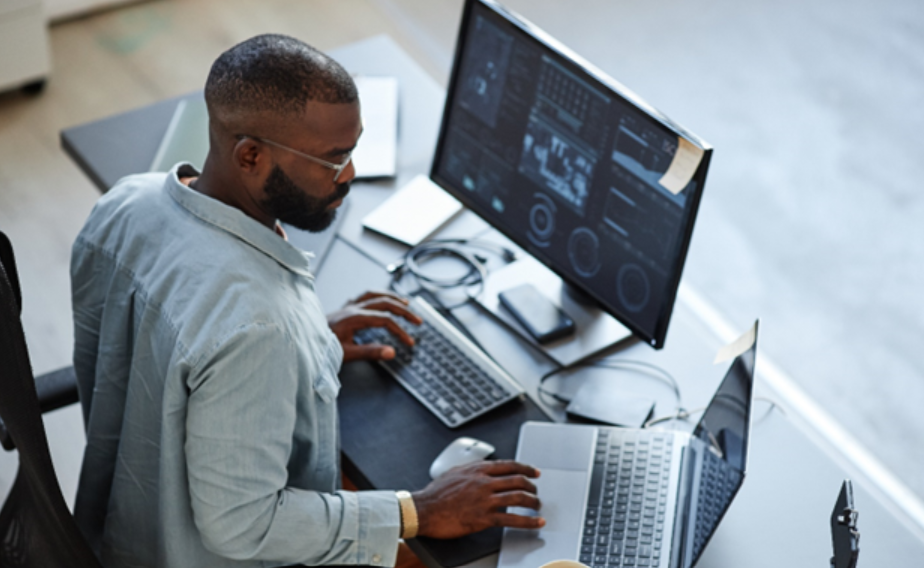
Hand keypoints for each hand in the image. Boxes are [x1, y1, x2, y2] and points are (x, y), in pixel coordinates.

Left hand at [327, 291, 421, 361]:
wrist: (301, 340)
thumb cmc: (321, 348)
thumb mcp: (346, 354)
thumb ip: (370, 352)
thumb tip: (392, 352)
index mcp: (353, 318)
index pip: (385, 320)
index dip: (400, 330)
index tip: (409, 342)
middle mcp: (351, 308)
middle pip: (384, 303)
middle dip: (403, 311)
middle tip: (417, 320)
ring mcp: (347, 306)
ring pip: (374, 295)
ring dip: (392, 298)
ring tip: (405, 302)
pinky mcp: (343, 308)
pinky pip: (364, 296)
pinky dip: (377, 296)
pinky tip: (381, 299)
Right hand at [412, 460, 543, 538]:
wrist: (423, 509)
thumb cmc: (435, 493)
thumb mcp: (454, 472)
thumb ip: (471, 470)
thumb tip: (480, 469)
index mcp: (478, 469)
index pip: (510, 465)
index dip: (526, 468)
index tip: (534, 473)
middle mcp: (484, 482)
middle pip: (518, 480)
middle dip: (532, 487)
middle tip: (536, 492)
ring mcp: (485, 500)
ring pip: (518, 497)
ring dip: (533, 502)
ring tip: (538, 507)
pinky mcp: (484, 518)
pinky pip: (512, 519)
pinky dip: (528, 521)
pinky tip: (535, 523)